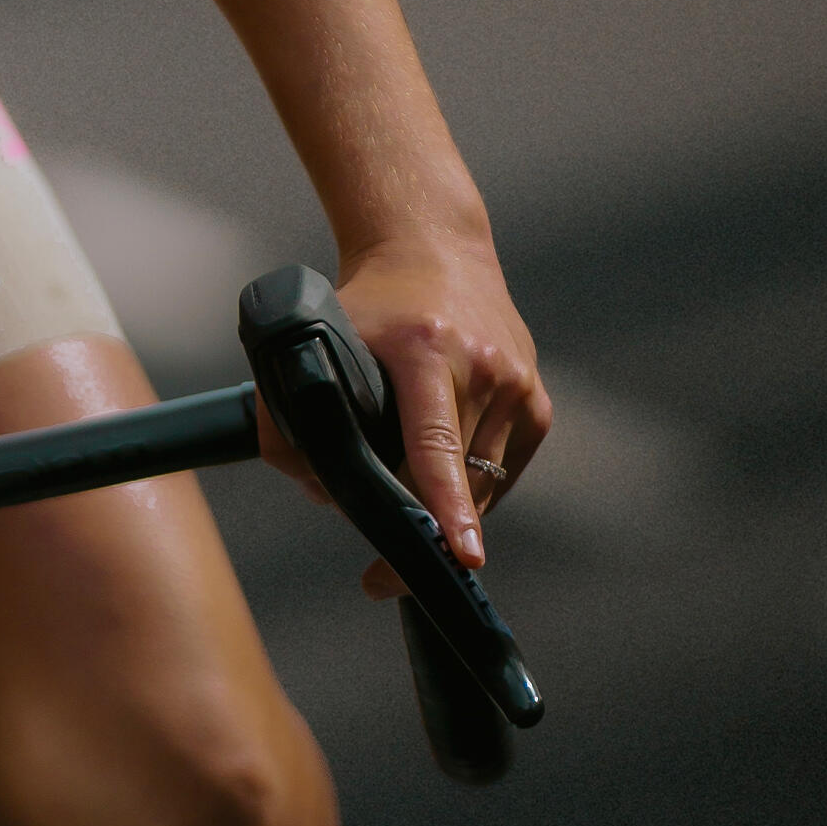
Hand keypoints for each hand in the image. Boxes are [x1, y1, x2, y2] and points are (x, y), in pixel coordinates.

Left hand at [255, 225, 549, 595]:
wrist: (435, 250)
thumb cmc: (369, 302)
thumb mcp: (317, 335)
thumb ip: (288, 408)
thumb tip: (315, 486)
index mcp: (429, 350)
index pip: (437, 444)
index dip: (446, 506)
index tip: (463, 556)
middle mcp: (487, 369)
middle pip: (456, 480)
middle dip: (420, 531)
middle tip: (378, 575)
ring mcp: (520, 388)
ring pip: (482, 488)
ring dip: (442, 513)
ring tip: (401, 512)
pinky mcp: (538, 407)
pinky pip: (500, 475)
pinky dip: (466, 489)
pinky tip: (436, 475)